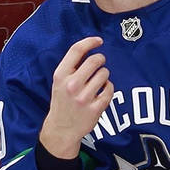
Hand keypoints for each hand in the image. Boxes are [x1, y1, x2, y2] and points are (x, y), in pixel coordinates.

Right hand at [40, 36, 112, 158]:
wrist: (61, 129)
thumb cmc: (62, 102)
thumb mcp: (59, 82)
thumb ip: (71, 67)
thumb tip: (90, 49)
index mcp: (61, 75)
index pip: (76, 50)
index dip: (90, 41)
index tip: (99, 40)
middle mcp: (72, 85)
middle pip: (94, 60)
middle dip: (101, 59)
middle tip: (100, 64)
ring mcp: (83, 98)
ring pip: (104, 74)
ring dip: (104, 75)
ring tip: (99, 81)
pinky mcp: (95, 108)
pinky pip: (110, 89)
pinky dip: (109, 88)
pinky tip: (103, 91)